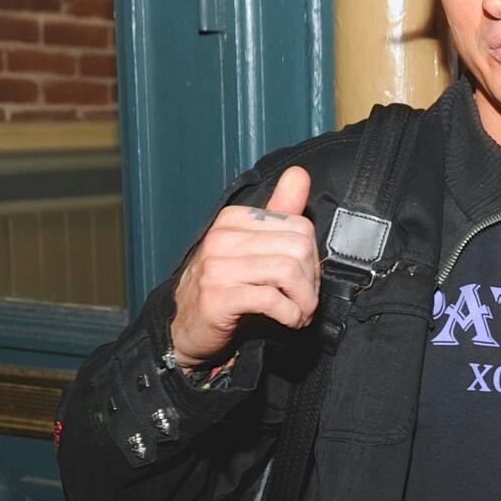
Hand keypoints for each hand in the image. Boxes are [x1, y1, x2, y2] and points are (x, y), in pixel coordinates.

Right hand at [168, 167, 319, 369]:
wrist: (188, 327)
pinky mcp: (216, 298)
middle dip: (311, 280)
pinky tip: (289, 321)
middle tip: (305, 300)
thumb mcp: (253, 247)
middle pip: (298, 247)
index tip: (305, 280)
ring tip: (300, 313)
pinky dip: (290, 314)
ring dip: (304, 300)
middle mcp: (222, 238)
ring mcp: (216, 267)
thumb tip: (299, 174)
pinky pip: (271, 300)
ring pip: (288, 272)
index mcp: (234, 220)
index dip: (313, 258)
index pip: (300, 226)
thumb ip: (279, 212)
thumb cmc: (226, 287)